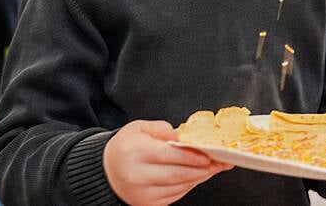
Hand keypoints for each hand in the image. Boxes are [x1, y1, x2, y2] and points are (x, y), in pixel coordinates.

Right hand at [103, 120, 232, 205]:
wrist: (106, 171)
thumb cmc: (126, 147)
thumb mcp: (139, 128)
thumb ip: (161, 129)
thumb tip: (183, 134)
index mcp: (135, 152)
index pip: (168, 155)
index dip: (191, 156)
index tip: (208, 156)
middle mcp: (137, 175)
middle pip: (177, 174)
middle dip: (201, 168)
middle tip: (219, 162)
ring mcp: (141, 193)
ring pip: (178, 186)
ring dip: (198, 177)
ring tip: (213, 168)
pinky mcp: (146, 204)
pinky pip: (174, 195)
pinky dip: (188, 185)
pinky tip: (196, 176)